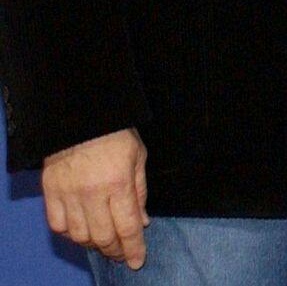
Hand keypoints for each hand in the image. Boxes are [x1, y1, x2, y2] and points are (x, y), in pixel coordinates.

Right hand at [42, 128, 147, 267]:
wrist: (80, 119)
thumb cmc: (115, 136)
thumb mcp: (138, 158)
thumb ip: (140, 192)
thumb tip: (142, 222)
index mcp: (118, 183)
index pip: (127, 226)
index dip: (133, 247)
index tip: (136, 260)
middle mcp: (92, 193)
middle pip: (103, 236)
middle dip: (115, 250)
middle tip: (121, 254)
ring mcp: (69, 194)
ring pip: (80, 235)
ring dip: (93, 243)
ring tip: (104, 242)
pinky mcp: (50, 192)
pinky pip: (58, 225)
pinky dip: (70, 233)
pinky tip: (81, 230)